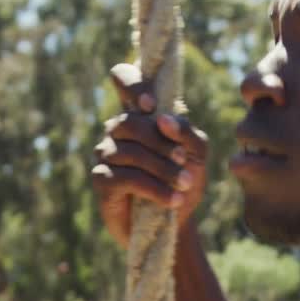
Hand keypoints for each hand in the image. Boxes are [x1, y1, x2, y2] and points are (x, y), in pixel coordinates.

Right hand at [91, 63, 209, 248]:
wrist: (176, 222)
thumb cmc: (184, 181)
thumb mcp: (197, 155)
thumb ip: (187, 133)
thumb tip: (162, 119)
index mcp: (140, 114)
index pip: (123, 78)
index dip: (132, 84)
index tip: (150, 106)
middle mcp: (118, 129)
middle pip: (129, 122)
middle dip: (161, 143)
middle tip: (185, 161)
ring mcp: (106, 153)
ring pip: (130, 152)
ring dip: (163, 169)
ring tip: (185, 184)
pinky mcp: (102, 180)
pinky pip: (125, 177)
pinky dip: (154, 188)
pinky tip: (172, 200)